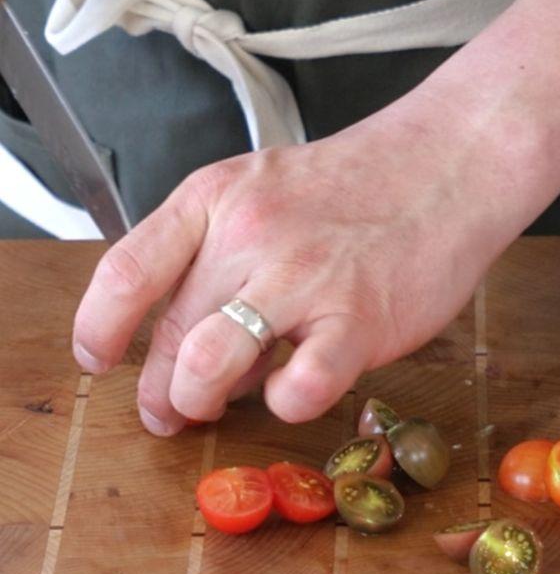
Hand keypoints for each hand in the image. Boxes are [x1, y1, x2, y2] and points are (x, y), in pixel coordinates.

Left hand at [72, 103, 519, 434]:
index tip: (100, 359)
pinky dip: (285, 405)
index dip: (98, 331)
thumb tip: (185, 332)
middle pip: (167, 336)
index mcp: (215, 200)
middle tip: (173, 408)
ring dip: (199, 403)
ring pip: (208, 367)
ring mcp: (303, 279)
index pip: (125, 275)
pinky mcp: (358, 320)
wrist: (447, 165)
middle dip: (159, 390)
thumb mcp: (264, 189)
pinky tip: (294, 390)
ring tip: (215, 408)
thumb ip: (218, 249)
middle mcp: (249, 237)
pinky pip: (297, 390)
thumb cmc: (361, 186)